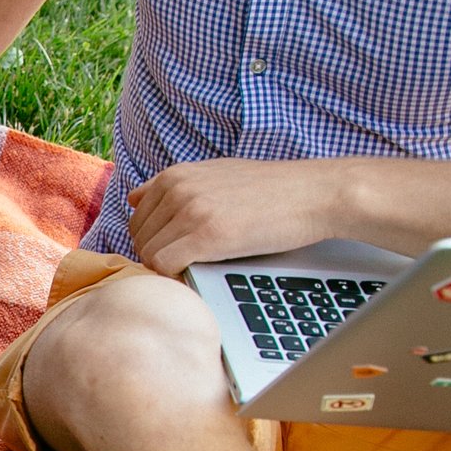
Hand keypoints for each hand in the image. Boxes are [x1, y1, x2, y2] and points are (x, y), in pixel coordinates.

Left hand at [127, 158, 344, 275]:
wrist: (315, 193)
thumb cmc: (271, 189)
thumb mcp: (216, 174)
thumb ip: (175, 186)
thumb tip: (134, 197)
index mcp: (176, 175)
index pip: (137, 218)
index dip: (155, 240)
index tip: (180, 248)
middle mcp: (177, 189)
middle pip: (140, 239)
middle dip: (159, 255)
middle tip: (192, 261)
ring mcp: (190, 211)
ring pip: (149, 255)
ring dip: (170, 267)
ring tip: (202, 264)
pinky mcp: (207, 235)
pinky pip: (165, 266)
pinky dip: (177, 276)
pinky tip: (202, 271)